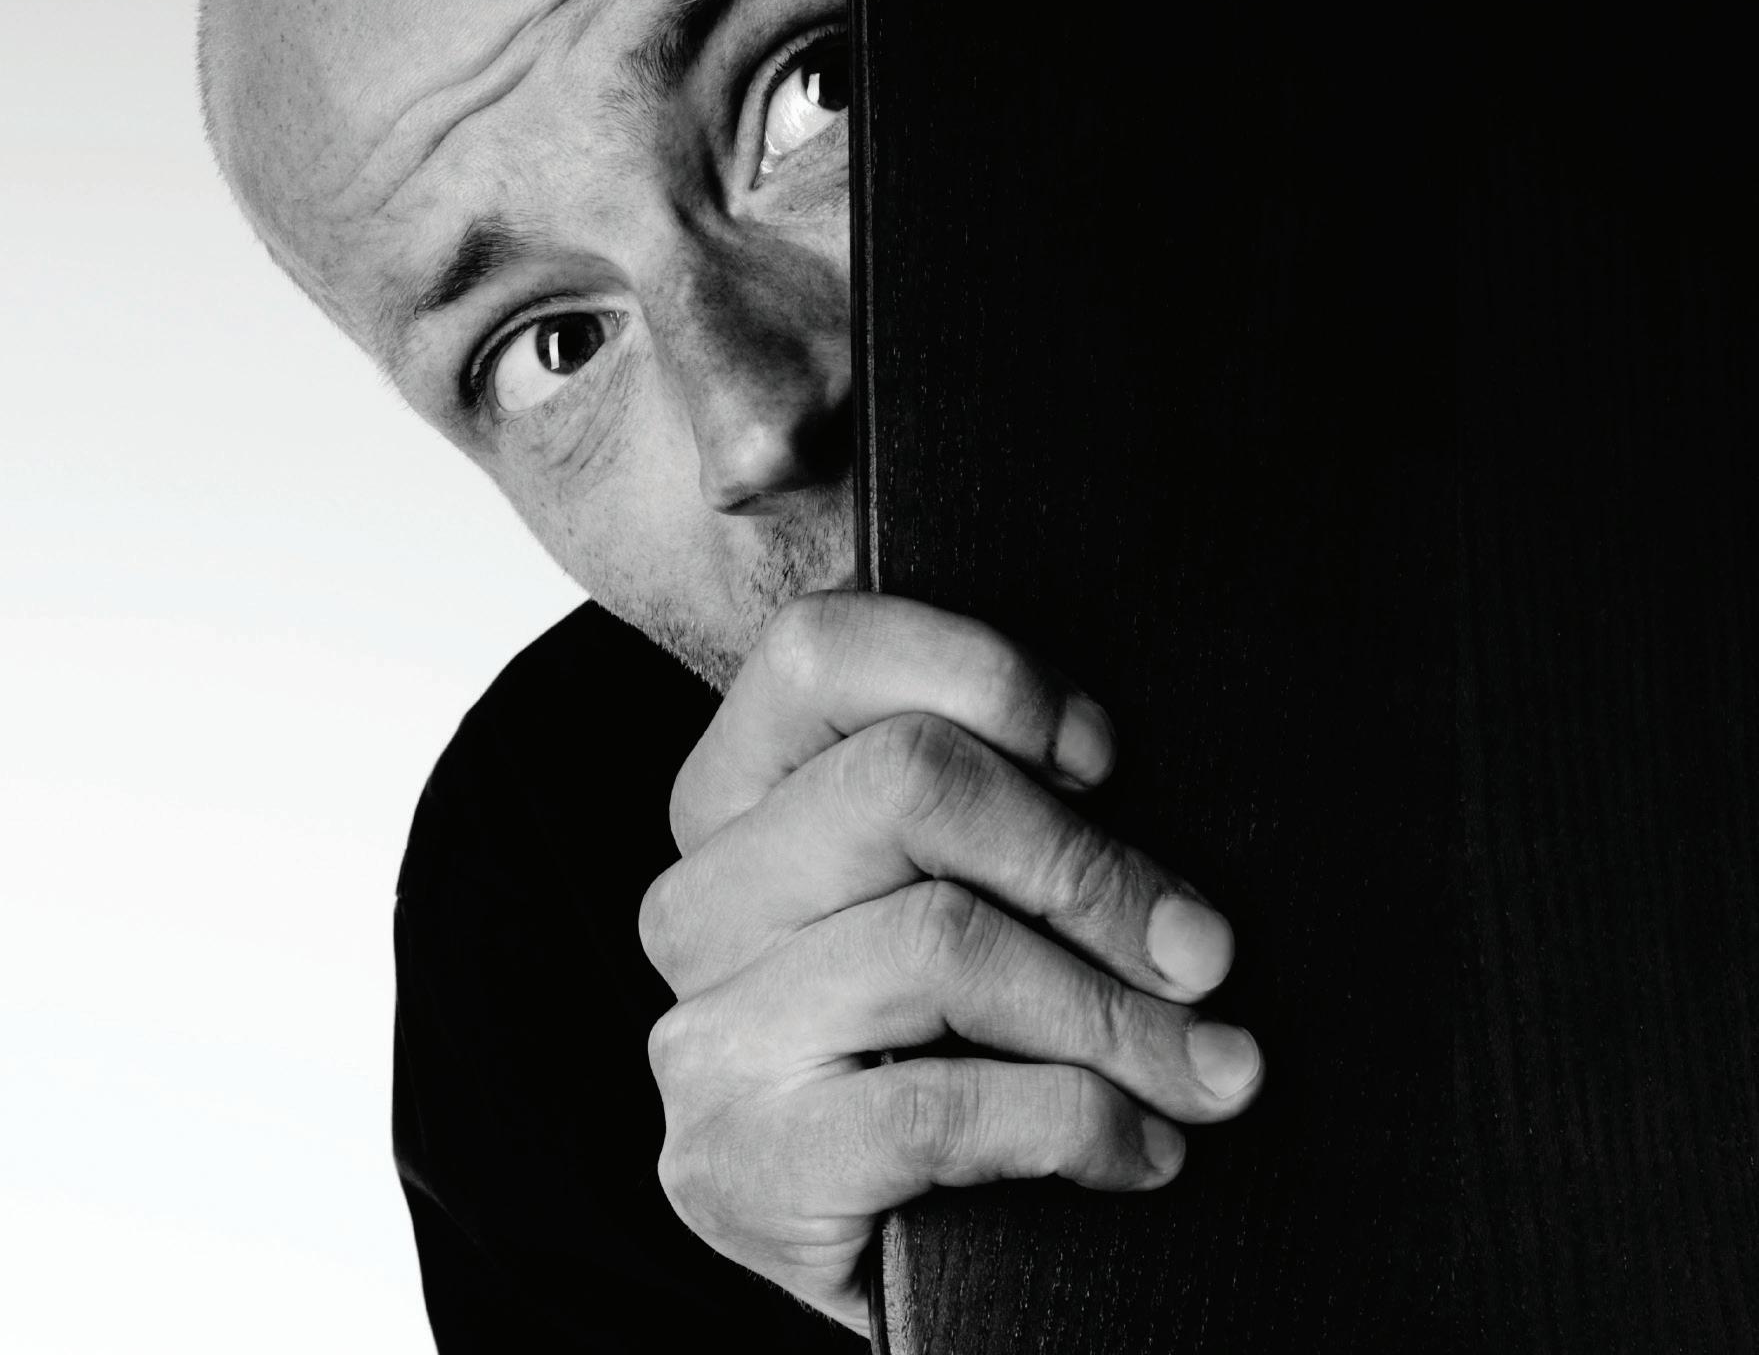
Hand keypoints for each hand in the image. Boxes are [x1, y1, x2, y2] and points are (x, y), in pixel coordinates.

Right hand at [639, 591, 1262, 1337]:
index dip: (981, 675)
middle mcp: (699, 898)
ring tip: (1211, 1068)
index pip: (819, 650)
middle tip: (1201, 949)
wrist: (898, 1259)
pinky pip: (935, 1110)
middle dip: (1086, 866)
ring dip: (1113, 1016)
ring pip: (937, 941)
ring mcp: (703, 1033)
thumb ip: (990, 804)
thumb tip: (1114, 780)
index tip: (1102, 758)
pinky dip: (1077, 1124)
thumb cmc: (954, 1044)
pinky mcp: (732, 1165)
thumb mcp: (961, 890)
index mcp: (733, 795)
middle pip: (904, 781)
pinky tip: (1143, 1148)